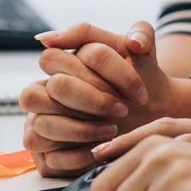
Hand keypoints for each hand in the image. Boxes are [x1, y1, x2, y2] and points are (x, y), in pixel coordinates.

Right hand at [19, 20, 190, 175]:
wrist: (150, 113)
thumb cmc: (140, 79)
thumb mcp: (144, 52)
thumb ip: (141, 32)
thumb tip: (133, 42)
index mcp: (61, 61)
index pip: (71, 55)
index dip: (112, 72)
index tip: (141, 91)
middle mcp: (44, 91)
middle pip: (56, 86)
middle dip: (94, 99)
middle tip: (123, 110)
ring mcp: (40, 122)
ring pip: (42, 123)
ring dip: (82, 128)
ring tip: (112, 129)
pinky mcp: (46, 155)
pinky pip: (49, 157)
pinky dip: (78, 155)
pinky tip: (101, 149)